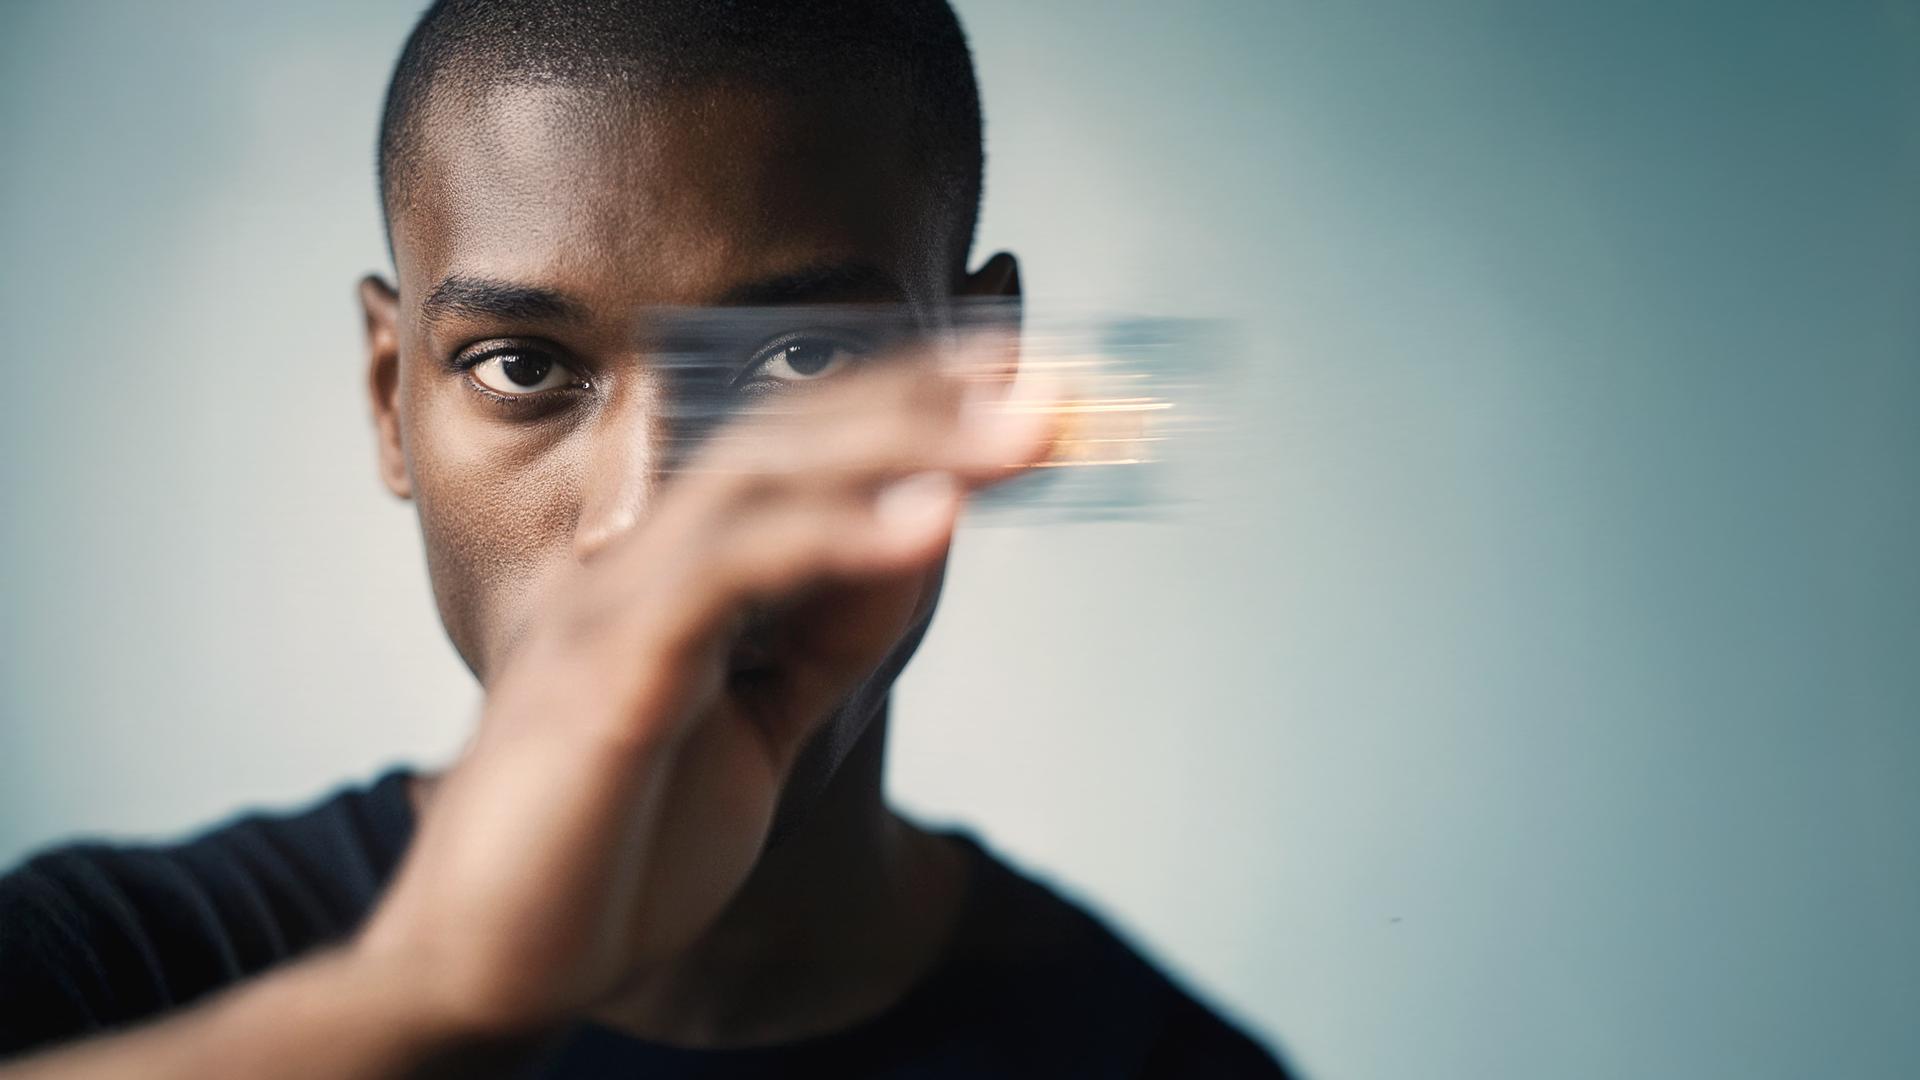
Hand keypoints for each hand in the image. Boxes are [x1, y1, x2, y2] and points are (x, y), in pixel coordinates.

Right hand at [354, 349, 1052, 1034]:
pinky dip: (828, 541)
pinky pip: (722, 581)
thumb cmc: (615, 846)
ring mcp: (611, 611)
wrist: (492, 964)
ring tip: (1018, 432)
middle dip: (924, 402)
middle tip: (1049, 387)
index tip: (1017, 380)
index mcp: (672, 572)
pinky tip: (923, 521)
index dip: (904, 402)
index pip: (794, 450)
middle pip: (786, 437)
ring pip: (758, 481)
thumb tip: (920, 534)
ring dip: (899, 446)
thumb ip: (829, 634)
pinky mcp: (605, 681)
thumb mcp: (760, 726)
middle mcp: (636, 564)